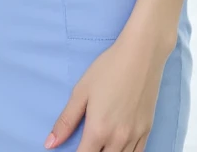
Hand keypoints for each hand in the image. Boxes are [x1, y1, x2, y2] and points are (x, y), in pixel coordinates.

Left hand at [43, 31, 171, 150]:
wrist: (141, 55)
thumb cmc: (108, 69)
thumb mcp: (81, 91)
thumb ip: (66, 121)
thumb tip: (49, 144)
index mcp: (98, 130)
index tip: (72, 150)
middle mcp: (118, 139)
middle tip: (85, 144)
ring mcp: (135, 137)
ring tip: (99, 145)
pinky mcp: (147, 131)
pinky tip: (116, 147)